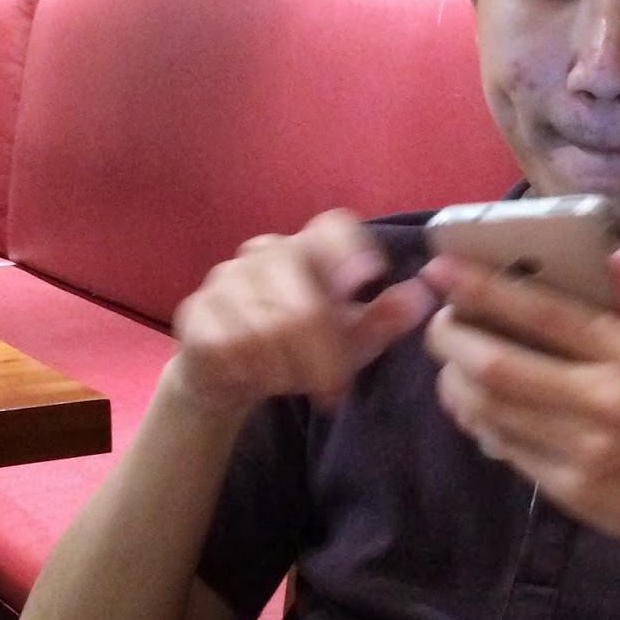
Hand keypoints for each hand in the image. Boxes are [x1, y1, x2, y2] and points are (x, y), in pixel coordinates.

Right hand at [170, 210, 435, 413]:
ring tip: (294, 380)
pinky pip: (229, 347)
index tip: (368, 278)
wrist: (233, 371)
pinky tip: (255, 375)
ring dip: (287, 372)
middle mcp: (267, 252)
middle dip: (322, 359)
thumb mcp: (355, 338)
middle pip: (302, 306)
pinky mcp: (196, 311)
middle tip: (333, 390)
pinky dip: (250, 372)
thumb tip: (424, 294)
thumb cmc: (305, 347)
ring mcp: (226, 278)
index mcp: (312, 248)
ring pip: (266, 332)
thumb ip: (387, 316)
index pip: (331, 228)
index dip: (348, 251)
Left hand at [421, 245, 619, 556]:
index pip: (543, 313)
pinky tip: (473, 404)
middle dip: (451, 337)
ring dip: (453, 381)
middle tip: (438, 321)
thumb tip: (618, 251)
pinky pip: (503, 448)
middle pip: (498, 365)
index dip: (484, 289)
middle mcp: (602, 400)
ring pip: (490, 409)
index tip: (442, 269)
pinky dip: (477, 422)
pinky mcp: (566, 488)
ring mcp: (581, 448)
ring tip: (449, 361)